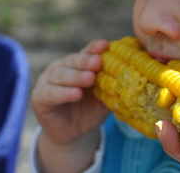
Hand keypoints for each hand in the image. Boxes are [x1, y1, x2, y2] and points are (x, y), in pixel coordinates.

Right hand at [31, 39, 110, 171]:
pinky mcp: (40, 97)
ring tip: (89, 79)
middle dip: (86, 61)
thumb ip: (116, 82)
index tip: (105, 46)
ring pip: (61, 75)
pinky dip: (63, 93)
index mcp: (78, 63)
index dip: (94, 48)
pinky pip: (51, 93)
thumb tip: (139, 70)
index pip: (87, 52)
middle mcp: (62, 67)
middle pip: (73, 60)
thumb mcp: (106, 95)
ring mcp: (48, 80)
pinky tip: (75, 94)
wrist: (75, 133)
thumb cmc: (92, 109)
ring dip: (75, 76)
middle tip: (98, 63)